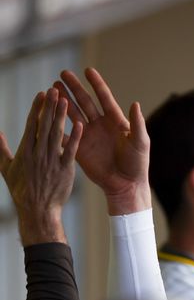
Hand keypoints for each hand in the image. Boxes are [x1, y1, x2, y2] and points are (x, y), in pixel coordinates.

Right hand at [0, 89, 82, 244]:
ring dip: (61, 116)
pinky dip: (76, 137)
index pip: (31, 124)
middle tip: (55, 90)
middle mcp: (38, 153)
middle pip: (44, 125)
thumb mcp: (6, 168)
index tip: (42, 94)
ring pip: (57, 134)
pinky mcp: (65, 169)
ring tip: (66, 100)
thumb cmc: (21, 190)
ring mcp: (52, 160)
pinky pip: (71, 150)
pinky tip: (80, 124)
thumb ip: (1, 149)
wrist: (37, 210)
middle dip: (50, 107)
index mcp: (25, 151)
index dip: (37, 108)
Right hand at [56, 68, 149, 214]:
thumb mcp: (140, 142)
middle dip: (74, 88)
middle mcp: (101, 125)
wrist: (126, 185)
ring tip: (52, 89)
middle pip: (85, 102)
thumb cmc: (137, 164)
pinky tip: (46, 114)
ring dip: (63, 102)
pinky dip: (57, 125)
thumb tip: (135, 103)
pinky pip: (66, 134)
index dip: (96, 84)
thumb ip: (137, 123)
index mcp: (116, 121)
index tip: (87, 70)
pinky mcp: (80, 148)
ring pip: (73, 114)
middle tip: (62, 74)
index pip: (104, 98)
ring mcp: (89, 136)